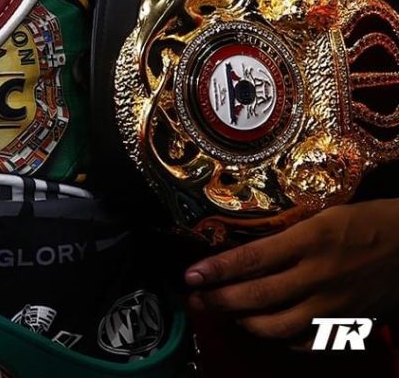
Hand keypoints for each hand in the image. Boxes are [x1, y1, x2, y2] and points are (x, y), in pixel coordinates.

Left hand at [185, 201, 398, 345]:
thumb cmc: (366, 220)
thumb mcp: (321, 215)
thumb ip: (286, 235)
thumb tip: (244, 249)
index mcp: (310, 240)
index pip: (253, 259)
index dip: (217, 271)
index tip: (190, 275)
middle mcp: (319, 276)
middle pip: (258, 296)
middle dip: (219, 300)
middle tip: (194, 300)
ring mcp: (335, 305)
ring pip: (278, 327)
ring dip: (245, 322)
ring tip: (228, 312)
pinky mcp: (350, 325)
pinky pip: (307, 342)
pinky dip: (282, 339)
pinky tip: (268, 327)